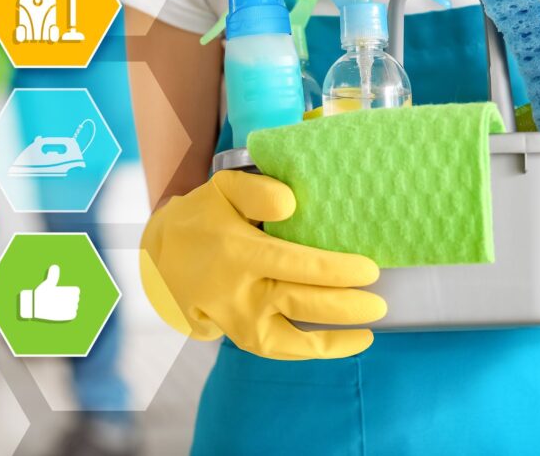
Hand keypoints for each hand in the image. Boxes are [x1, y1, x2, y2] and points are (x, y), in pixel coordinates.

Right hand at [19, 265, 80, 321]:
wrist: (33, 307)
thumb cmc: (40, 294)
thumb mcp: (47, 284)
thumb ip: (53, 276)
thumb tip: (55, 265)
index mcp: (64, 292)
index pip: (76, 291)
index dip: (74, 291)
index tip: (70, 292)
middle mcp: (65, 301)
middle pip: (76, 299)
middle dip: (73, 299)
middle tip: (68, 299)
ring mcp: (64, 309)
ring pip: (75, 307)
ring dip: (73, 306)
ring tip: (68, 305)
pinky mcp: (63, 317)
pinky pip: (72, 315)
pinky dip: (72, 313)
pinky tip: (69, 311)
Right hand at [140, 170, 385, 360]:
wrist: (158, 255)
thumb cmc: (201, 217)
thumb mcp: (221, 188)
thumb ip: (257, 191)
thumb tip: (292, 203)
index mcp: (237, 250)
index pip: (295, 264)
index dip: (336, 270)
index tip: (370, 269)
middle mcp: (236, 290)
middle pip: (299, 303)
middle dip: (344, 306)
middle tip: (381, 303)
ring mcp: (233, 318)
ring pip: (288, 340)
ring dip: (331, 341)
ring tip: (368, 334)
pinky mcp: (232, 334)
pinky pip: (275, 350)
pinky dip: (308, 352)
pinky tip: (341, 343)